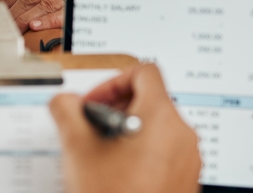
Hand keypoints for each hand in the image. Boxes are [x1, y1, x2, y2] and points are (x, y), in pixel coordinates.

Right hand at [49, 63, 200, 192]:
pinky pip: (165, 154)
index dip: (113, 80)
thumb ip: (66, 110)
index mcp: (160, 117)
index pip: (144, 72)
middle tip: (92, 128)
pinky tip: (117, 176)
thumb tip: (64, 101)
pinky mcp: (186, 181)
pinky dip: (141, 154)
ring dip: (127, 133)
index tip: (95, 102)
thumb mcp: (77, 147)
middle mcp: (182, 135)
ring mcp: (188, 160)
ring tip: (102, 156)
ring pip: (156, 129)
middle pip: (150, 100)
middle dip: (116, 110)